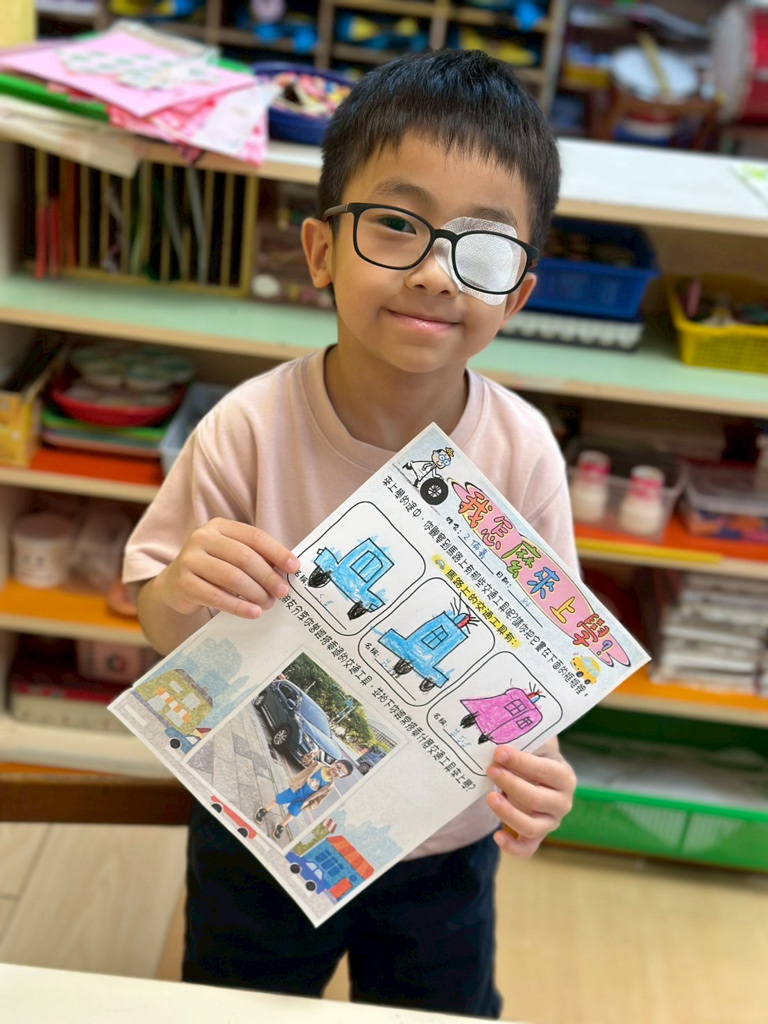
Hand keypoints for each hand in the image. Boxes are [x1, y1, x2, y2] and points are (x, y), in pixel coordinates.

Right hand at [155, 518, 299, 619]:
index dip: (277, 552)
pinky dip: (238, 606)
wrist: (175, 585)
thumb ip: (256, 557)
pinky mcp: (183, 583)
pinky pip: (216, 596)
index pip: (254, 536)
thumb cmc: (213, 569)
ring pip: (232, 577)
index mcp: (219, 526)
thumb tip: (288, 570)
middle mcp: (202, 538)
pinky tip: (253, 613)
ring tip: (268, 604)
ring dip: (255, 593)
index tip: (294, 568)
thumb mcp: (232, 556)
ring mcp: (190, 559)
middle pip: (244, 557)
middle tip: (283, 592)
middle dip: (268, 576)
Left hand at [486, 738, 575, 857]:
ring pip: (531, 826)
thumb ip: (521, 742)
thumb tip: (495, 738)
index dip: (521, 762)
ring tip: (489, 797)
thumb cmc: (533, 756)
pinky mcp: (537, 836)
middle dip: (511, 784)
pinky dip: (513, 847)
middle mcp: (562, 802)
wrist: (537, 775)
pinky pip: (527, 849)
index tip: (499, 752)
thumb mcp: (533, 746)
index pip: (544, 770)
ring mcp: (551, 822)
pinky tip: (497, 836)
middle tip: (490, 769)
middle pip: (536, 799)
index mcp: (563, 776)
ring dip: (508, 812)